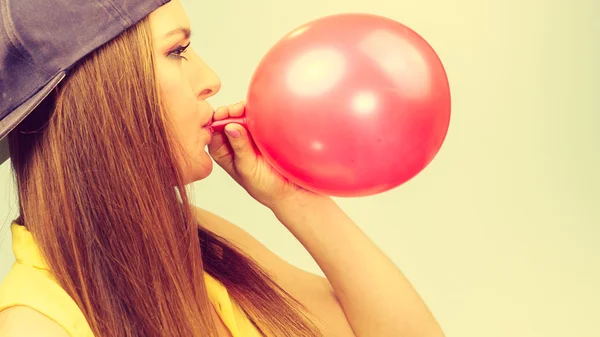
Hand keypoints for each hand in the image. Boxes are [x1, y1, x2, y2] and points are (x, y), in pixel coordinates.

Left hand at [207, 101, 324, 209]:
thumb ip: (240, 148)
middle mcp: (236, 143)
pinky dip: (257, 112)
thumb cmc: (266, 186)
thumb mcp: (248, 169)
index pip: (214, 134)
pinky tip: (257, 109)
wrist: (292, 191)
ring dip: (241, 110)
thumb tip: (230, 127)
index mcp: (225, 154)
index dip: (215, 122)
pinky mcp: (267, 131)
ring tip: (243, 109)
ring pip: (242, 117)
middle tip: (233, 110)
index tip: (220, 115)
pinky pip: (260, 118)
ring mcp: (252, 136)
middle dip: (228, 113)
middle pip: (227, 122)